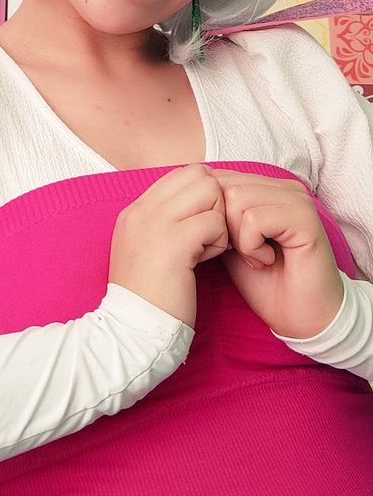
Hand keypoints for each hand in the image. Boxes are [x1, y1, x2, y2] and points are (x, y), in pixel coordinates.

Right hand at [109, 164, 228, 327]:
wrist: (132, 333)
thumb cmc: (148, 298)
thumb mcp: (146, 250)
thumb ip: (165, 223)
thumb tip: (199, 203)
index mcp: (134, 211)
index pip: (181, 173)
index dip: (202, 194)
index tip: (203, 224)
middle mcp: (141, 210)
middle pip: (198, 174)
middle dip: (215, 201)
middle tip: (210, 233)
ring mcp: (155, 224)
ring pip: (210, 192)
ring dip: (218, 219)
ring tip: (207, 247)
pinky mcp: (174, 243)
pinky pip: (214, 222)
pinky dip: (219, 241)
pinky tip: (205, 261)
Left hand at [210, 170, 343, 338]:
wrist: (301, 317)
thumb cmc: (265, 282)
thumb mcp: (230, 242)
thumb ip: (217, 215)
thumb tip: (190, 196)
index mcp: (268, 187)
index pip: (220, 178)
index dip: (212, 214)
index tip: (226, 246)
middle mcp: (284, 187)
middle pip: (225, 187)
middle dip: (223, 226)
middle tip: (243, 254)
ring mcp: (297, 200)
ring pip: (237, 200)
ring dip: (238, 238)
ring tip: (256, 258)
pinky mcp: (304, 218)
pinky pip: (254, 219)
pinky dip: (251, 246)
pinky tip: (267, 261)